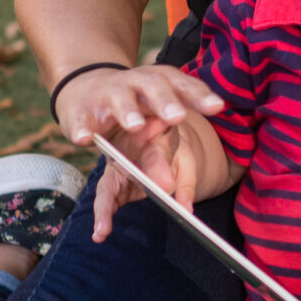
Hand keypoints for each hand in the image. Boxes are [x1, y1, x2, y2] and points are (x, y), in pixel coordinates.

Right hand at [61, 65, 222, 241]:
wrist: (97, 95)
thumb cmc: (144, 128)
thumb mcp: (168, 146)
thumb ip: (181, 177)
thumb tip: (185, 211)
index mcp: (167, 94)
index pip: (188, 90)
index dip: (201, 97)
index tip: (217, 106)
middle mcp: (140, 92)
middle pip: (155, 91)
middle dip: (166, 103)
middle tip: (177, 117)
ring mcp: (111, 101)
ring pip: (121, 103)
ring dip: (129, 112)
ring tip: (135, 125)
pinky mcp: (83, 115)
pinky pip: (83, 123)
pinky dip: (83, 128)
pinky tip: (85, 138)